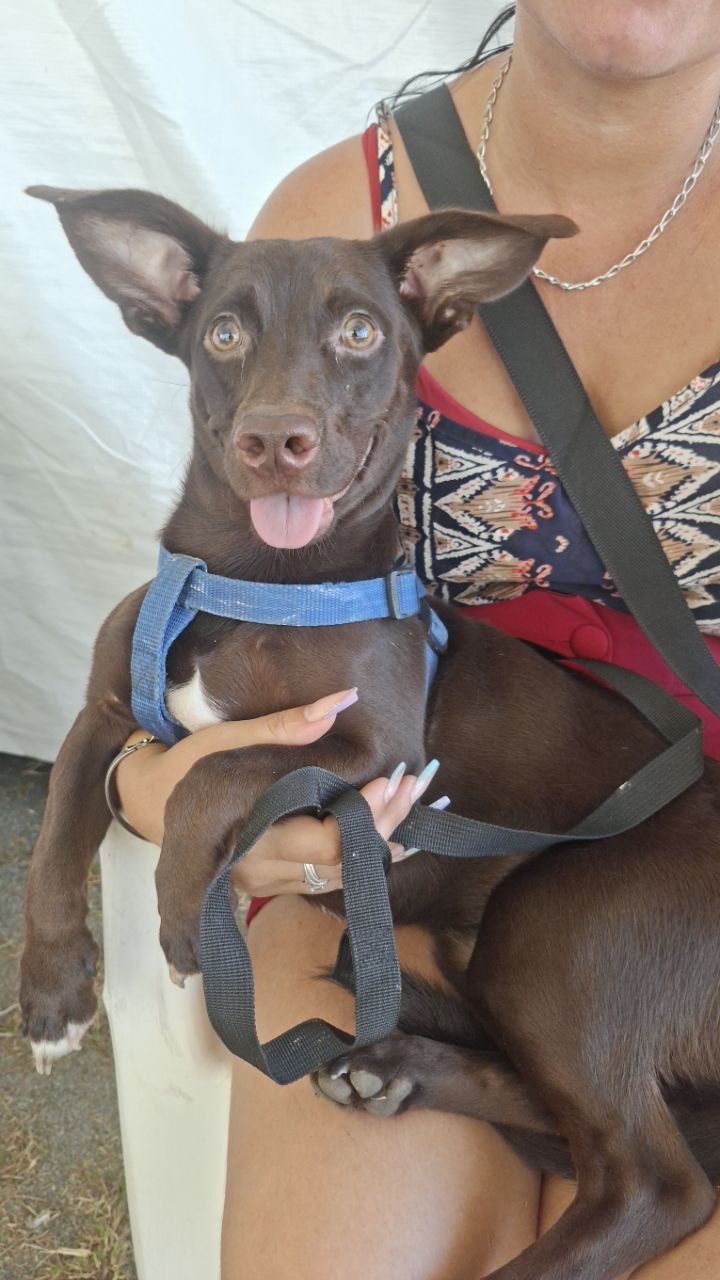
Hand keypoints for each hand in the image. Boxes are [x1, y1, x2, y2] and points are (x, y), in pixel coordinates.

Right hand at [114, 690, 440, 893]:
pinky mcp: (277, 884)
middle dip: (386, 824)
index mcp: (249, 839)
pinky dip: (364, 851)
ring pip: (342, 876)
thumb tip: (342, 700)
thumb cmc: (188, 766)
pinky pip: (331, 876)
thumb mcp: (230, 739)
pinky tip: (394, 825)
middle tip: (415, 782)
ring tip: (413, 797)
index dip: (366, 817)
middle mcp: (262, 873)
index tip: (392, 779)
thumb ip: (286, 726)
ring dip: (382, 839)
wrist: (150, 804)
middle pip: (343, 863)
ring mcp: (269, 884)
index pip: (325, 845)